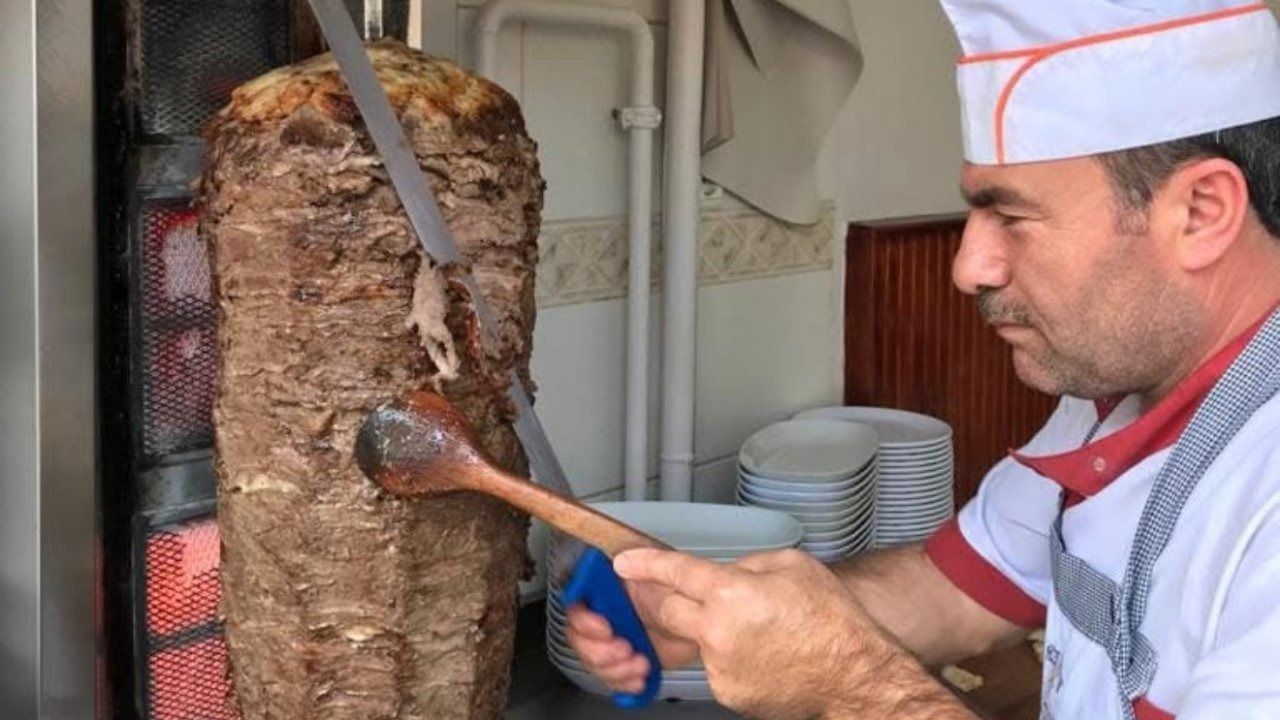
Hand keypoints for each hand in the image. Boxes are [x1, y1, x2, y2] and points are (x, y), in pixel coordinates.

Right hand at [565, 564, 701, 693]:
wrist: (710, 623)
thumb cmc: (691, 592)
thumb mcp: (672, 573)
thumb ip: (647, 565)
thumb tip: (620, 561)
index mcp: (612, 588)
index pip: (578, 602)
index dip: (585, 619)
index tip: (604, 628)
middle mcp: (610, 613)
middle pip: (580, 637)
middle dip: (599, 650)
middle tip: (624, 648)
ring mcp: (618, 638)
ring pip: (595, 661)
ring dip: (615, 669)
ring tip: (640, 663)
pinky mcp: (630, 660)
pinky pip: (613, 678)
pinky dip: (625, 683)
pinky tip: (640, 678)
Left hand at [611, 548, 966, 719]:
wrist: (853, 675)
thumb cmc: (833, 621)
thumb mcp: (793, 565)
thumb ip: (749, 564)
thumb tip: (725, 571)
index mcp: (731, 593)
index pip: (674, 572)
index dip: (644, 565)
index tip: (624, 563)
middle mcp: (717, 631)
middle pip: (666, 611)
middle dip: (660, 598)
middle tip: (669, 591)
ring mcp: (719, 666)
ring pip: (694, 639)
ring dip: (708, 628)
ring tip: (756, 628)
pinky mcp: (727, 692)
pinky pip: (714, 665)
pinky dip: (727, 655)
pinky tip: (761, 651)